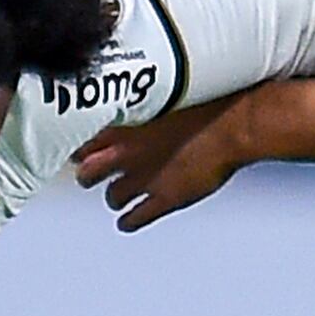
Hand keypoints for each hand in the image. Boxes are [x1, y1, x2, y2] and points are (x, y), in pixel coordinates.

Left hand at [76, 89, 259, 230]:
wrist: (235, 123)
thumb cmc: (206, 100)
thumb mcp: (162, 94)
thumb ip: (137, 106)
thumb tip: (126, 106)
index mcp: (122, 123)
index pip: (80, 142)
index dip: (81, 148)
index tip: (84, 150)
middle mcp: (125, 153)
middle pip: (86, 174)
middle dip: (90, 175)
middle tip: (97, 175)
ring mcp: (144, 178)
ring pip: (111, 198)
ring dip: (114, 197)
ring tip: (121, 196)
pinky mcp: (164, 199)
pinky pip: (133, 219)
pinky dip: (128, 221)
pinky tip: (129, 220)